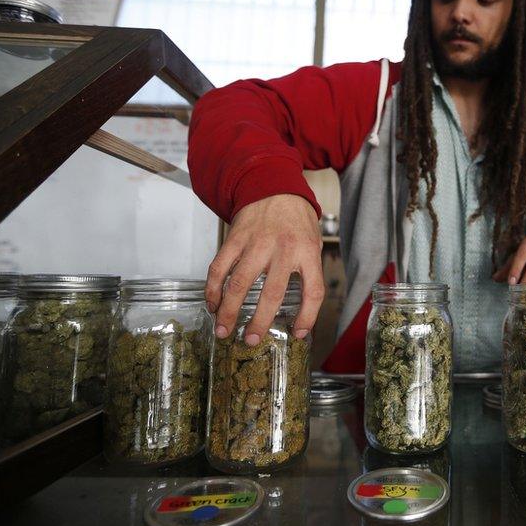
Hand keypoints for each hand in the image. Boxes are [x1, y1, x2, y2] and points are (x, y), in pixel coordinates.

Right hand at [206, 194, 324, 344]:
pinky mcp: (235, 238)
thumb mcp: (313, 242)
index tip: (298, 333)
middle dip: (260, 321)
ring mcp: (257, 243)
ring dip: (229, 310)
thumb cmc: (295, 218)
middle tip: (251, 339)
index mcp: (308, 252)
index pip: (313, 291)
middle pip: (273, 293)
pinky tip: (212, 303)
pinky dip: (213, 288)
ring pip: (240, 283)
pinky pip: (220, 267)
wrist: (274, 186)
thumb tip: (302, 309)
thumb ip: (308, 271)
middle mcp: (283, 249)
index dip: (308, 317)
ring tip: (223, 329)